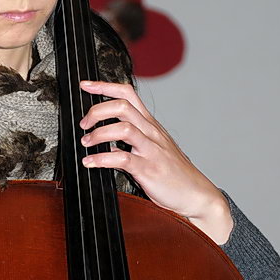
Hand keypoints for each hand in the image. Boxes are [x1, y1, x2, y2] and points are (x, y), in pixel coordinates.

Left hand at [79, 80, 232, 244]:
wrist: (196, 194)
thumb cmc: (173, 173)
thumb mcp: (153, 148)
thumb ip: (131, 141)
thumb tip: (107, 139)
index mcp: (150, 124)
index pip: (128, 94)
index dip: (104, 87)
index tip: (86, 85)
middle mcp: (151, 132)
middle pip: (123, 106)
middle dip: (97, 111)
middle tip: (84, 124)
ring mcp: (151, 149)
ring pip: (123, 128)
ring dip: (99, 133)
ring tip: (86, 143)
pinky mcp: (149, 169)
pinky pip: (122, 159)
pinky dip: (102, 158)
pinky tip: (91, 162)